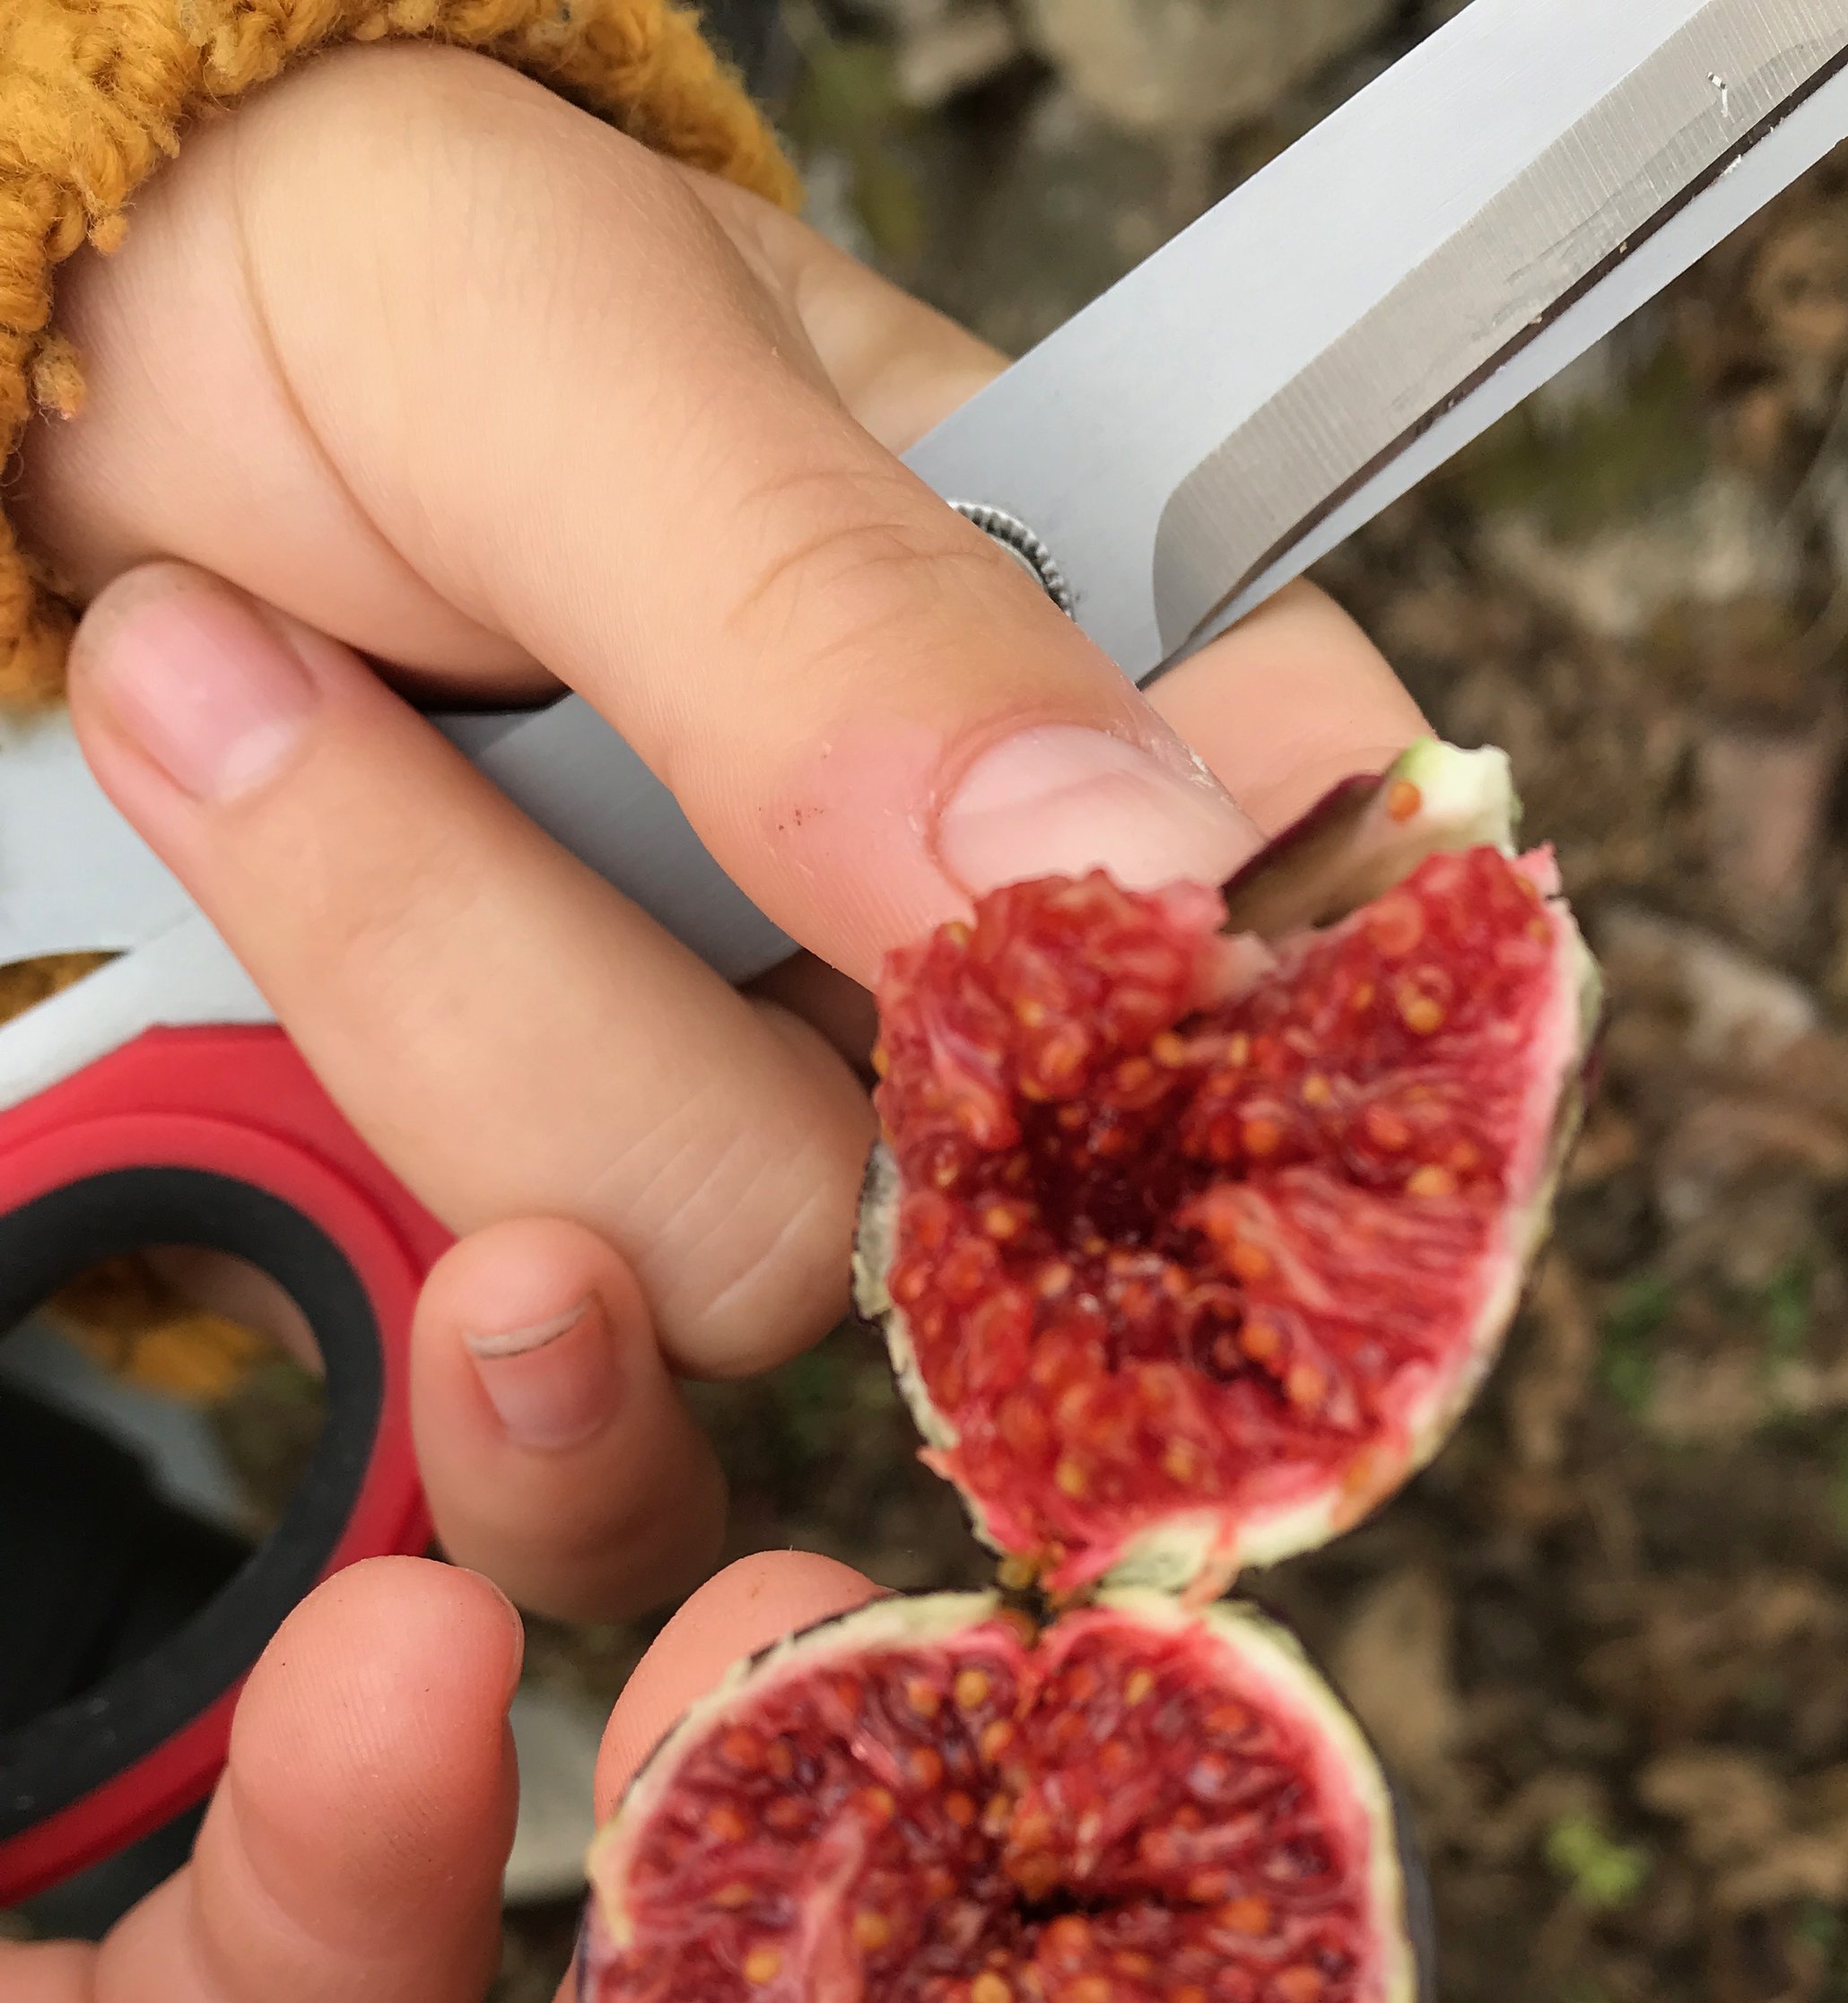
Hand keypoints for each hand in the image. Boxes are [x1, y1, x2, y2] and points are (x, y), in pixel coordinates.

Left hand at [20, 42, 1426, 1618]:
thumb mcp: (567, 350)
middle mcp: (1001, 959)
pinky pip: (604, 1468)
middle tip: (295, 677)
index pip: (1325, 935)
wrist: (111, 396)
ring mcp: (810, 1129)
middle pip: (998, 1201)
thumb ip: (832, 608)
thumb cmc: (377, 288)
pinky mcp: (622, 1263)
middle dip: (605, 1006)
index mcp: (1115, 695)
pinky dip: (441, 1341)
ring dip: (433, 1039)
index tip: (949, 1008)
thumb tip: (1117, 873)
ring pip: (738, 1302)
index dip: (1218, 1046)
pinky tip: (287, 1061)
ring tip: (227, 705)